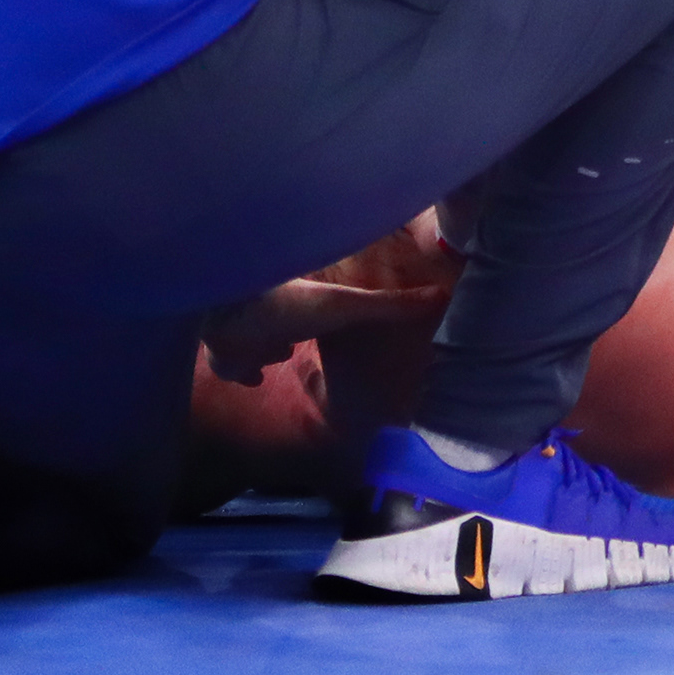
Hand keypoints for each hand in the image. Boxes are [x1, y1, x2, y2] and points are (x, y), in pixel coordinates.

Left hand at [200, 276, 441, 383]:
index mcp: (306, 302)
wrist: (230, 317)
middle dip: (304, 329)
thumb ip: (390, 307)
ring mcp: (253, 339)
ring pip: (267, 342)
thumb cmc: (291, 304)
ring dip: (276, 348)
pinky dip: (249, 374)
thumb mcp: (348, 305)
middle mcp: (280, 318)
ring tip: (291, 354)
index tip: (344, 308)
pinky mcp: (232, 363)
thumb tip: (443, 294)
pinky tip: (258, 380)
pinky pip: (242, 371)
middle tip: (321, 339)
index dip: (334, 307)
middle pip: (295, 323)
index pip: (324, 303)